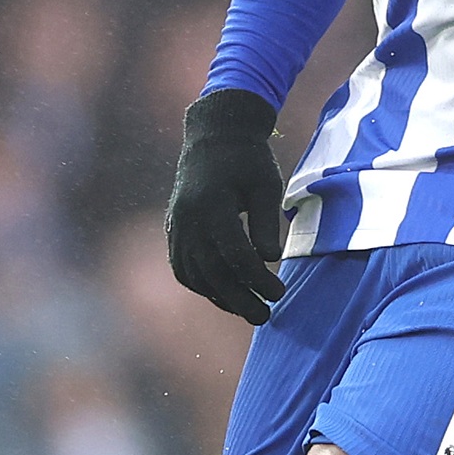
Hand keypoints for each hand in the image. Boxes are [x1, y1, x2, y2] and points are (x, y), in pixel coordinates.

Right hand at [167, 88, 288, 324]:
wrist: (212, 137)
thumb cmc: (246, 159)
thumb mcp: (266, 184)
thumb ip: (264, 222)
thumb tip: (269, 259)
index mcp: (210, 205)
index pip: (234, 253)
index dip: (257, 278)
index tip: (279, 293)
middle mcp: (187, 220)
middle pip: (212, 271)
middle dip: (240, 298)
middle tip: (265, 316)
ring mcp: (176, 227)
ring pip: (194, 274)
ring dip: (220, 297)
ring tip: (248, 311)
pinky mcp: (174, 231)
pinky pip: (184, 268)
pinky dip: (203, 286)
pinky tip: (224, 296)